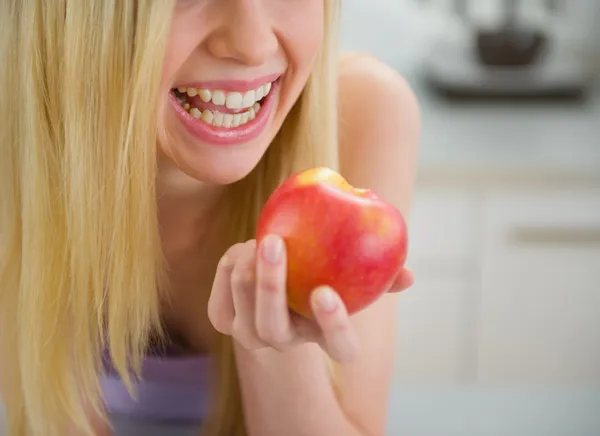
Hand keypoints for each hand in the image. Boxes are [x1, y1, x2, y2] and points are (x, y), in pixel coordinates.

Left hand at [207, 235, 412, 362]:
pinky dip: (231, 262)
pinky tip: (245, 247)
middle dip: (271, 284)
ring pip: (241, 305)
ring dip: (249, 264)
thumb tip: (408, 274)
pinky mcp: (223, 318)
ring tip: (264, 238)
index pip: (339, 348)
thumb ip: (382, 278)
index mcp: (324, 338)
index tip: (326, 292)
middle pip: (272, 327)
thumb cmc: (324, 281)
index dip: (334, 324)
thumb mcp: (354, 281)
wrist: (276, 295)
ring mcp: (249, 334)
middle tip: (274, 241)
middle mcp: (284, 342)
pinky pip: (221, 287)